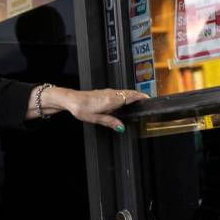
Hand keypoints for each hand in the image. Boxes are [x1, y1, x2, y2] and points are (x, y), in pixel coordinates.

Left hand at [33, 86, 147, 131]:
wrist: (70, 99)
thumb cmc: (81, 108)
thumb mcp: (97, 118)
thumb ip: (111, 122)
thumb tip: (121, 127)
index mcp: (112, 100)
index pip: (130, 96)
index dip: (140, 96)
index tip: (148, 98)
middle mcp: (111, 94)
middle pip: (129, 93)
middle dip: (138, 95)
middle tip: (146, 100)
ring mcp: (107, 92)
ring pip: (123, 92)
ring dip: (131, 95)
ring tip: (138, 100)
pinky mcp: (103, 92)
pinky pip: (118, 92)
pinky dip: (124, 95)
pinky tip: (123, 101)